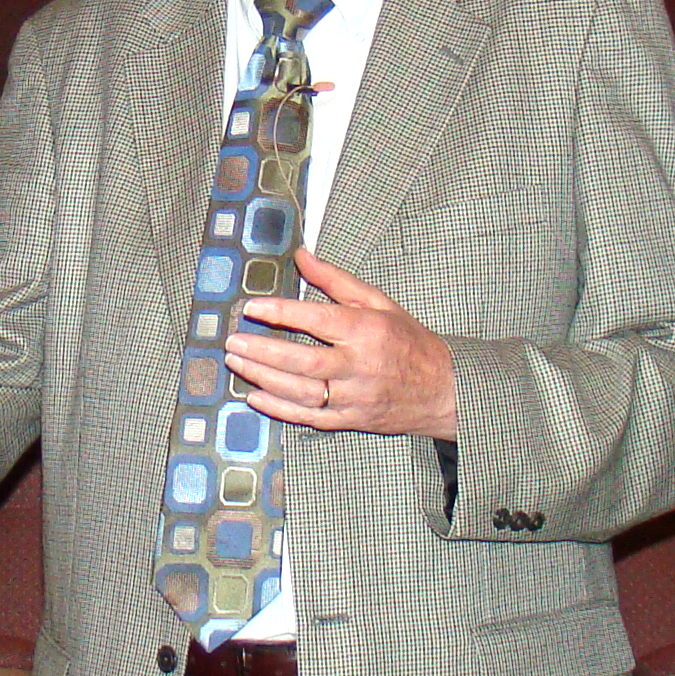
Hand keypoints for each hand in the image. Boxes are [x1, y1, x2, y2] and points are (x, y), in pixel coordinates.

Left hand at [224, 249, 458, 440]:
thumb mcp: (378, 302)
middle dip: (263, 351)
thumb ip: (336, 280)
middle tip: (232, 341)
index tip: (252, 307)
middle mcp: (360, 365)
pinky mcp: (350, 420)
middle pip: (303, 361)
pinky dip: (279, 409)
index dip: (282, 313)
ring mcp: (354, 397)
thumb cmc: (408, 341)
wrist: (442, 390)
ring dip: (264, 378)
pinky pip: (309, 418)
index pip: (319, 319)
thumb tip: (301, 255)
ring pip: (301, 391)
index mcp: (367, 330)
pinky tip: (255, 397)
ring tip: (236, 363)